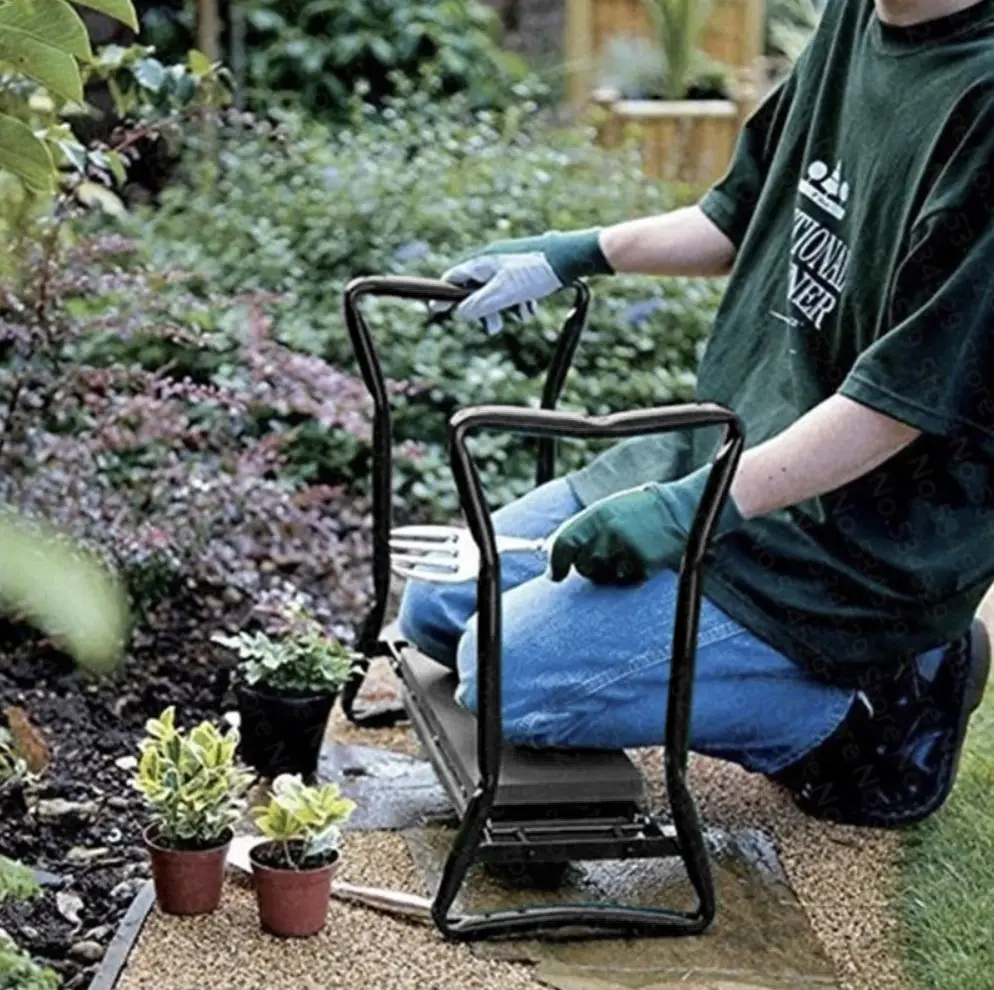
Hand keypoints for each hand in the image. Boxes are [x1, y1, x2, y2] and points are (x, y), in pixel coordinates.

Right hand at [440, 229, 612, 334]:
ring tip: (521, 316)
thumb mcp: (505, 293)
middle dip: (484, 310)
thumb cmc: (536, 272)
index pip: (453, 279)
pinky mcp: (524, 267)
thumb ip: (480, 304)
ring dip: (505, 307)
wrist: (571, 257)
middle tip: (494, 328)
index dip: (444, 296)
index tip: (436, 310)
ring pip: (497, 290)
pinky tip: (531, 307)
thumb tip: (460, 313)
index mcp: (482, 262)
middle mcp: (492, 259)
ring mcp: (509, 262)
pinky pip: (514, 287)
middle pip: (476, 288)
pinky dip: (520, 300)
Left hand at [549, 465, 744, 585]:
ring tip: (628, 551)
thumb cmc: (637, 512)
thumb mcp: (606, 512)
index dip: (555, 563)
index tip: (554, 575)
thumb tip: (553, 559)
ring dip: (610, 572)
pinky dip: (630, 576)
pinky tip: (641, 558)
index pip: (564, 544)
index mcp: (597, 515)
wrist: (679, 511)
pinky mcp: (644, 565)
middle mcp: (609, 532)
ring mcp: (627, 549)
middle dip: (589, 566)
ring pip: (603, 578)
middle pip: (583, 566)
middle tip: (608, 552)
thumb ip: (580, 531)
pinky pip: (625, 582)